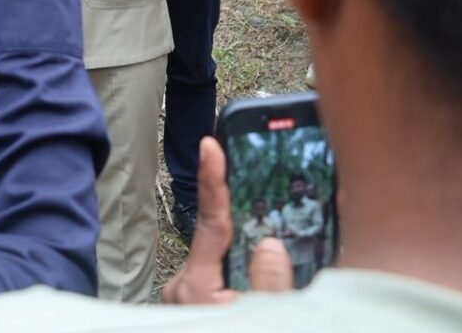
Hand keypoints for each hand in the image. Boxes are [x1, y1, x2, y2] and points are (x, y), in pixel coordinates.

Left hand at [161, 138, 293, 303]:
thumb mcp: (261, 322)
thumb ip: (267, 286)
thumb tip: (271, 246)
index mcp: (197, 287)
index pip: (209, 222)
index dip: (212, 180)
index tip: (210, 147)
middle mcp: (186, 287)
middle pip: (218, 238)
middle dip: (244, 221)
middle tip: (267, 194)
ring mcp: (188, 296)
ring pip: (221, 257)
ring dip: (246, 250)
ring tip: (275, 258)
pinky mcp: (196, 303)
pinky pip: (220, 274)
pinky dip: (240, 268)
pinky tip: (262, 274)